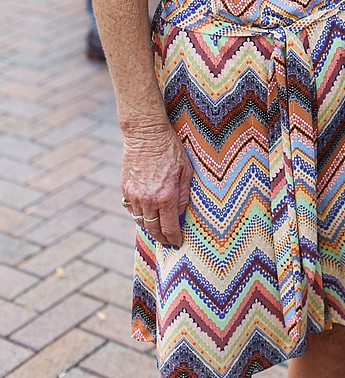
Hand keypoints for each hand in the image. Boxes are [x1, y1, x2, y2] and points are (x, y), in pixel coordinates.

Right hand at [120, 123, 192, 246]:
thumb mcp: (186, 170)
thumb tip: (180, 213)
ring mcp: (134, 195)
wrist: (146, 133)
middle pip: (153, 229)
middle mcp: (148, 199)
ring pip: (141, 220)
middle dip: (161, 238)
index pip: (169, 227)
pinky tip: (146, 213)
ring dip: (150, 227)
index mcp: (166, 196)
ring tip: (158, 230)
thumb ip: (183, 195)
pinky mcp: (125, 188)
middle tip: (167, 242)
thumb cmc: (170, 148)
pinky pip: (131, 209)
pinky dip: (139, 214)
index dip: (174, 238)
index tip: (177, 243)